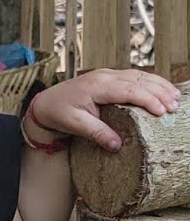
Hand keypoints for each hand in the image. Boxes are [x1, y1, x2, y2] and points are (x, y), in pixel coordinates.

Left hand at [30, 69, 179, 150]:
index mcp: (97, 86)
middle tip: (175, 107)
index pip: (129, 90)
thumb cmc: (58, 113)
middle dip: (159, 92)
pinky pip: (134, 76)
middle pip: (139, 80)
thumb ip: (97, 133)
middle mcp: (104, 76)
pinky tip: (162, 89)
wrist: (44, 103)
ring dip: (158, 85)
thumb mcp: (75, 125)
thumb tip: (118, 145)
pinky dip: (150, 82)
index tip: (162, 111)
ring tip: (175, 98)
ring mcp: (107, 75)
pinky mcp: (109, 77)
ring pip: (139, 76)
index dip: (148, 99)